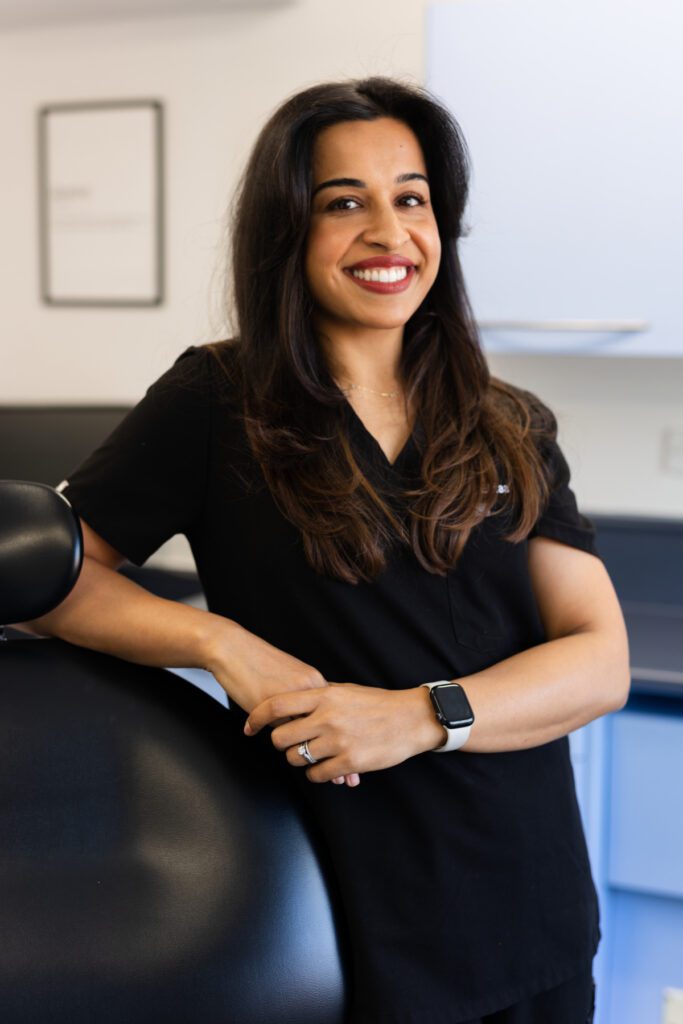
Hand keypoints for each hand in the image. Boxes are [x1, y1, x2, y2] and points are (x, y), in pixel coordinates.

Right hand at [203, 621, 357, 784]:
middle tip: (346, 780)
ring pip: (308, 737)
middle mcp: (309, 690)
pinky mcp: (271, 706)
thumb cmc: (260, 663)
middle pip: (329, 730)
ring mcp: (291, 699)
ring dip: (314, 760)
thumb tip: (318, 718)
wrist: (234, 649)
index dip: (347, 740)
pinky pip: (283, 735)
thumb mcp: (291, 678)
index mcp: (316, 683)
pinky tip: (294, 764)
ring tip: (322, 777)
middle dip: (338, 757)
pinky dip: (289, 752)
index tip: (358, 760)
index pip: (338, 717)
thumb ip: (307, 698)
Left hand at [244, 683, 444, 783]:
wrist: (411, 719)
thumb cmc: (378, 704)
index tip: (249, 727)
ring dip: (298, 759)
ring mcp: (338, 741)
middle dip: (280, 743)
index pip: (277, 705)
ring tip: (310, 754)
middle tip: (288, 744)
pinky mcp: (349, 762)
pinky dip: (316, 773)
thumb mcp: (346, 690)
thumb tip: (295, 699)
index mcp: (324, 695)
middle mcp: (327, 717)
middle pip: (281, 737)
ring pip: (296, 758)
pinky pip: (317, 774)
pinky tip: (325, 766)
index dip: (257, 717)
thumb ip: (320, 696)